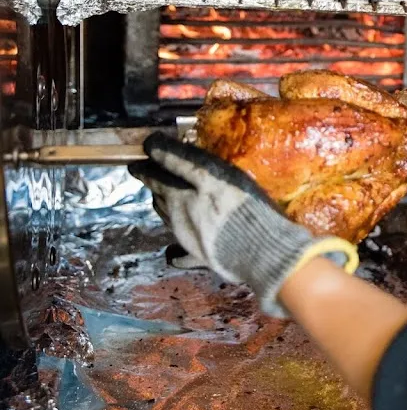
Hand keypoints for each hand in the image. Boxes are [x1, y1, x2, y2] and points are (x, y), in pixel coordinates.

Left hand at [128, 133, 357, 316]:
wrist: (261, 251)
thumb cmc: (245, 208)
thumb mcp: (220, 176)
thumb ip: (192, 164)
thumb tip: (167, 151)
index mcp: (182, 194)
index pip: (158, 173)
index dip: (149, 161)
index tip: (143, 151)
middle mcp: (178, 215)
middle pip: (159, 195)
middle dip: (152, 182)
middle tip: (149, 173)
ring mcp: (186, 238)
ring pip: (165, 218)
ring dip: (162, 205)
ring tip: (162, 198)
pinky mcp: (198, 258)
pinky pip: (179, 255)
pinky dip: (174, 251)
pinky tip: (173, 253)